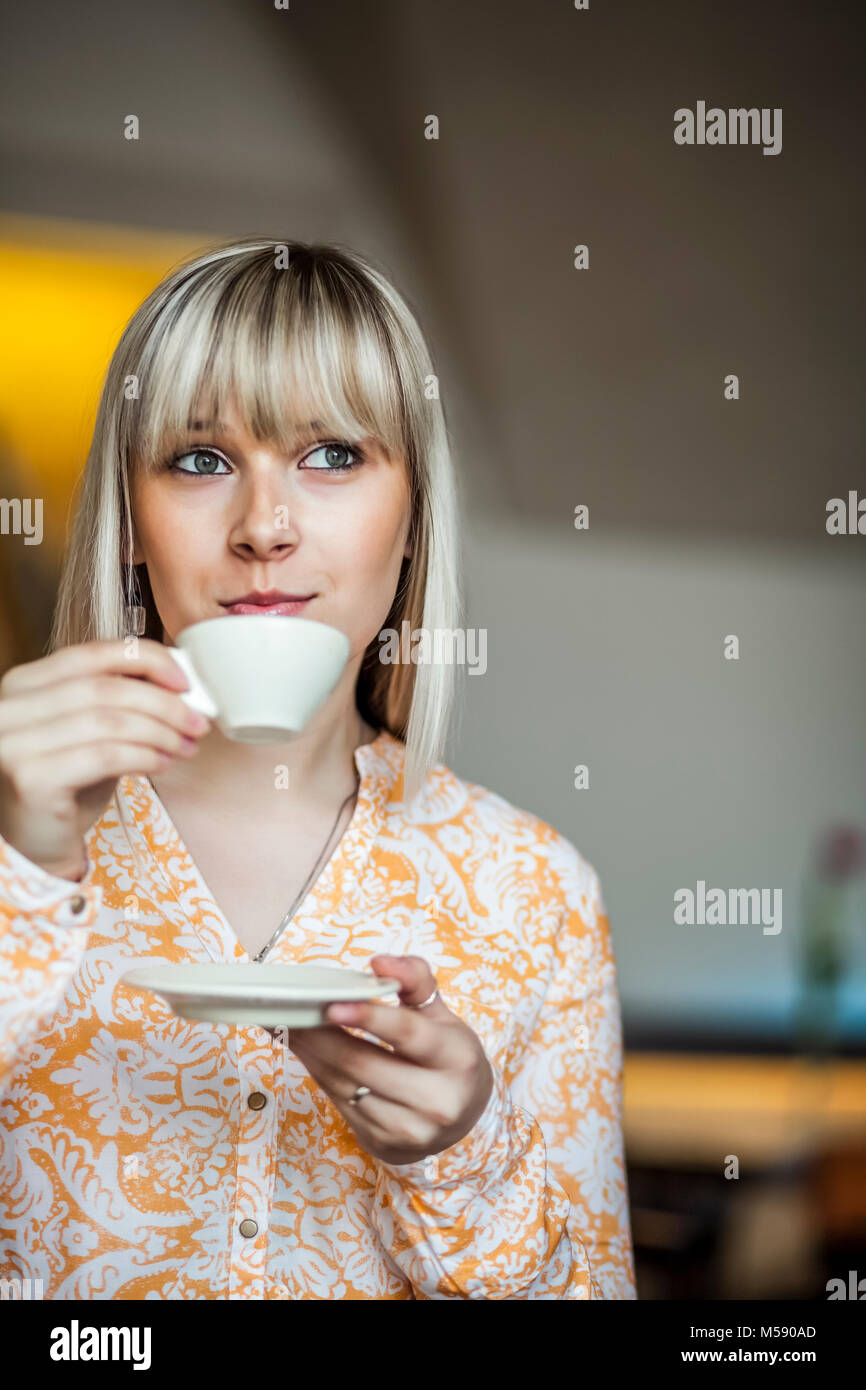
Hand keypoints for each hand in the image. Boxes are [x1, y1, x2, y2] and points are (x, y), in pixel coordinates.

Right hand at [0, 637, 210, 877]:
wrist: (36, 846)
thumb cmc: (68, 786)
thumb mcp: (93, 732)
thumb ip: (120, 701)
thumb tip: (179, 683)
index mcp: (22, 684)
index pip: (91, 653)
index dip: (145, 660)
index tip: (184, 681)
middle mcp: (8, 708)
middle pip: (105, 688)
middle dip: (163, 704)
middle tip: (197, 722)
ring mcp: (13, 743)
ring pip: (109, 721)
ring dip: (160, 733)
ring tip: (185, 746)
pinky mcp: (30, 778)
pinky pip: (105, 756)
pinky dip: (144, 757)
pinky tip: (162, 764)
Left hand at [280, 955, 493, 1165]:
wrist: (462, 1115)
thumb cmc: (447, 1055)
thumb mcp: (441, 1013)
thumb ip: (414, 979)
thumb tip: (379, 962)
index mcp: (457, 1059)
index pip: (408, 1034)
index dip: (369, 1017)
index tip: (332, 1003)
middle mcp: (436, 1101)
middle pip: (362, 1063)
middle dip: (319, 1034)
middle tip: (289, 1006)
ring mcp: (407, 1130)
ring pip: (343, 1084)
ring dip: (309, 1052)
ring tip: (289, 1024)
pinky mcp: (381, 1144)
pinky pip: (338, 1102)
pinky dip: (317, 1072)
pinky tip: (306, 1050)